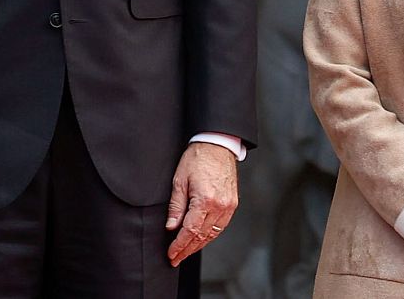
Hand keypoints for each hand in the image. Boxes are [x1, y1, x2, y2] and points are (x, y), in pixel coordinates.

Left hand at [165, 142, 238, 265]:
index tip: (171, 254)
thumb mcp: (179, 181)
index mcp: (205, 200)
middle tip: (176, 258)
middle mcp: (220, 206)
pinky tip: (201, 239)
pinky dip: (210, 235)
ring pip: (213, 234)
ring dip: (198, 245)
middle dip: (187, 250)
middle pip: (202, 236)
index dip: (179, 245)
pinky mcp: (233, 204)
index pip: (190, 231)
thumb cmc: (198, 158)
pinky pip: (221, 226)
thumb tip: (171, 227)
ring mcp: (229, 206)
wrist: (218, 145)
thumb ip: (176, 206)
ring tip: (186, 252)